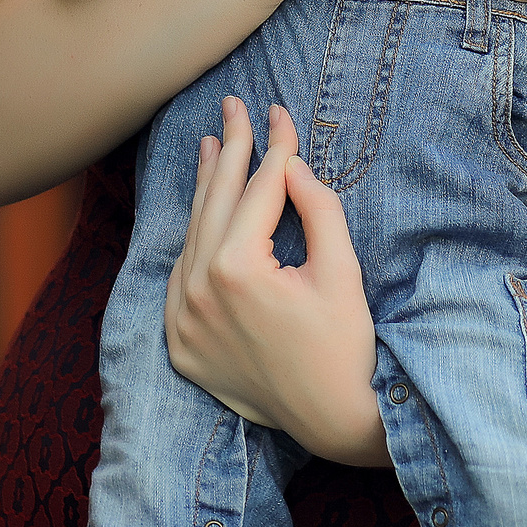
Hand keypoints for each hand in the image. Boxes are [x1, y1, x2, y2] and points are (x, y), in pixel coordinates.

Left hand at [163, 98, 389, 464]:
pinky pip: (181, 279)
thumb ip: (319, 210)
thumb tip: (292, 166)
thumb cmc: (345, 346)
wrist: (332, 420)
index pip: (257, 191)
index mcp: (236, 271)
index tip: (280, 111)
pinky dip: (195, 243)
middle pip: (214, 204)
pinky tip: (204, 215)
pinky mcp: (180, 344)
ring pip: (192, 238)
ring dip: (206, 190)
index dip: (274, 146)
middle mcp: (196, 293)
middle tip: (233, 106)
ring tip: (214, 146)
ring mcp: (182, 321)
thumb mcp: (342, 272)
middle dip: (230, 149)